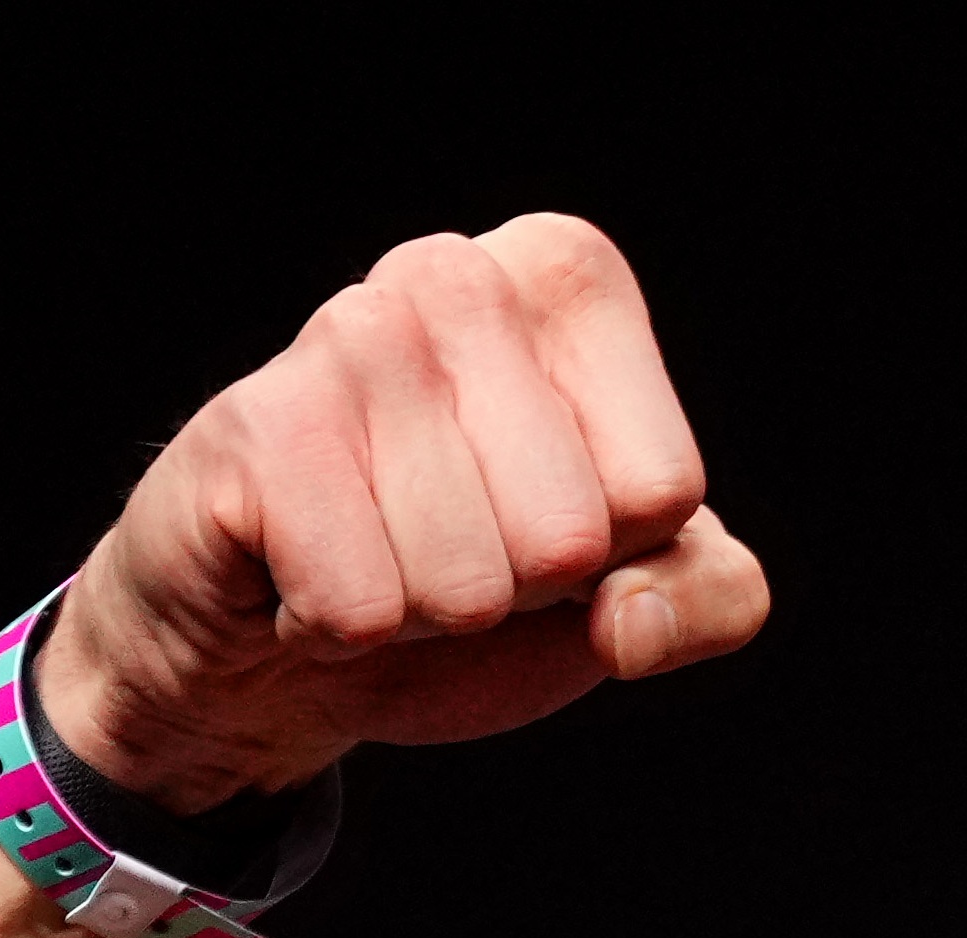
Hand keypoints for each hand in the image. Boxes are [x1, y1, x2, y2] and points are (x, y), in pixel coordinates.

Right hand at [27, 217, 770, 810]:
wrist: (283, 635)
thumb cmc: (475, 579)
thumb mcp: (636, 590)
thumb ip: (714, 597)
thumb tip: (631, 620)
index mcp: (571, 282)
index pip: (662, 489)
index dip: (615, 552)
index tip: (538, 516)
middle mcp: (456, 274)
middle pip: (568, 538)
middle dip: (516, 591)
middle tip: (446, 544)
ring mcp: (345, 338)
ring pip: (465, 581)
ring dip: (422, 611)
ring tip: (375, 551)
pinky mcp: (252, 427)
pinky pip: (361, 605)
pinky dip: (338, 628)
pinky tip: (303, 567)